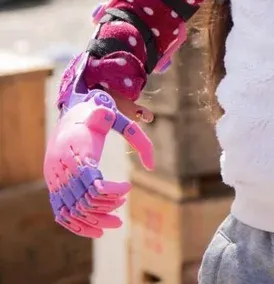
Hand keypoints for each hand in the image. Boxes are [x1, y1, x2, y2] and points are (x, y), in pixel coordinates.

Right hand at [43, 91, 154, 237]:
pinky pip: (60, 213)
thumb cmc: (96, 116)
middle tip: (123, 206)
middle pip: (83, 202)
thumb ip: (136, 135)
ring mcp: (54, 180)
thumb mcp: (115, 117)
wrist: (69, 114)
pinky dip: (76, 225)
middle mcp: (61, 169)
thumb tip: (152, 166)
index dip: (112, 192)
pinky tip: (96, 230)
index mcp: (76, 153)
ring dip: (94, 221)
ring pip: (71, 212)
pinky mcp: (52, 186)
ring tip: (116, 223)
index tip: (128, 188)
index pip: (93, 185)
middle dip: (106, 209)